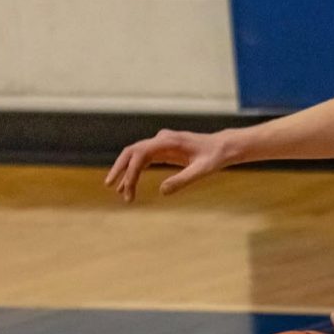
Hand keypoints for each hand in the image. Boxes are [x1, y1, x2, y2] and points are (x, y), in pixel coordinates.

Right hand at [105, 128, 230, 201]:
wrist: (223, 147)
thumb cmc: (215, 157)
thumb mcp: (202, 171)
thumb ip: (183, 180)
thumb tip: (162, 191)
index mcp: (169, 141)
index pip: (141, 153)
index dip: (131, 170)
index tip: (128, 188)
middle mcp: (162, 139)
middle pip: (131, 151)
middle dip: (119, 168)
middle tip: (110, 186)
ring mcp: (161, 144)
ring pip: (135, 156)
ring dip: (126, 173)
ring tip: (121, 194)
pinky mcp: (163, 150)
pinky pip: (144, 160)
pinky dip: (135, 172)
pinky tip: (130, 186)